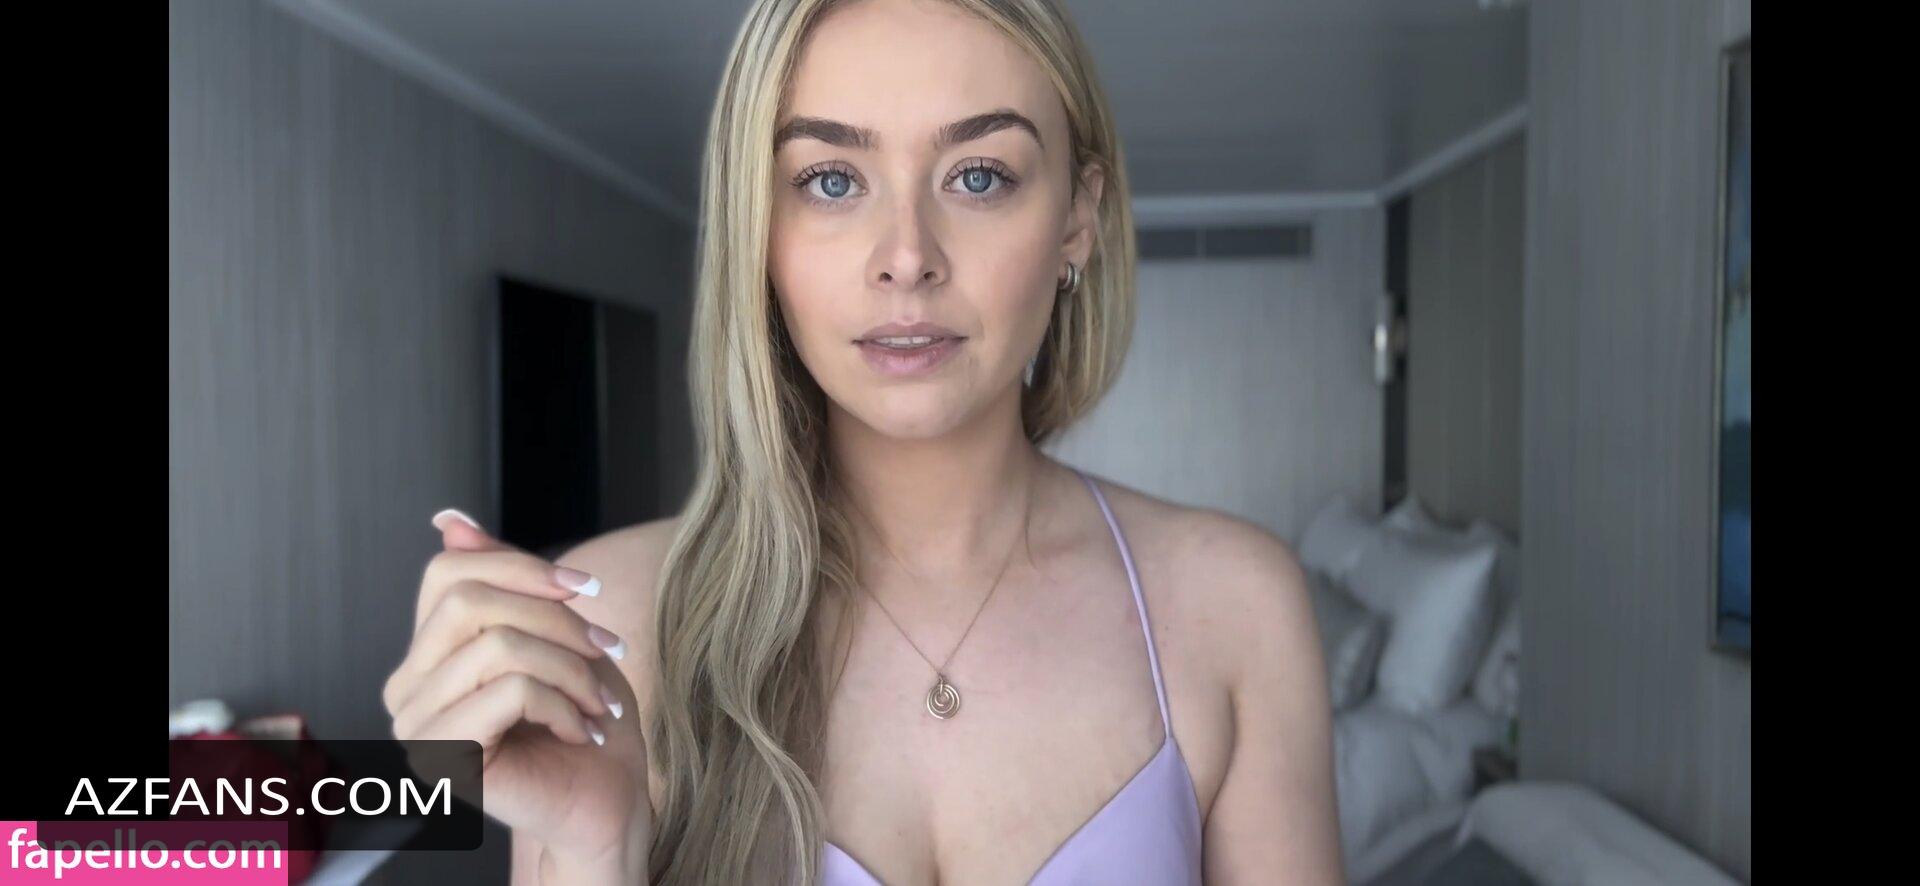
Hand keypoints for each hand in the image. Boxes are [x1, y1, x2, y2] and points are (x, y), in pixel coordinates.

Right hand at [383, 509, 651, 868]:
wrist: (606, 803)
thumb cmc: (584, 721)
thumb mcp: (553, 635)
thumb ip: (502, 581)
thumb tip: (449, 519)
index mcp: (427, 653)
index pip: (447, 573)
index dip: (521, 566)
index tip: (586, 589)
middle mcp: (407, 687)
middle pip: (469, 603)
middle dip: (555, 618)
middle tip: (607, 649)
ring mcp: (418, 726)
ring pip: (497, 647)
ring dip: (571, 668)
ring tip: (601, 699)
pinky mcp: (446, 758)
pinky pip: (510, 692)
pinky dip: (564, 703)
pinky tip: (583, 730)